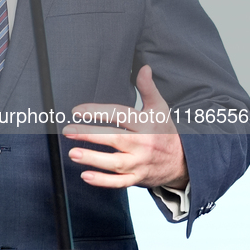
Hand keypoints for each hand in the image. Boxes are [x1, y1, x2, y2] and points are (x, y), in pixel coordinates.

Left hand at [63, 65, 187, 189]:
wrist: (182, 161)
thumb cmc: (164, 131)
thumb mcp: (159, 108)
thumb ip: (148, 88)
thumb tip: (144, 67)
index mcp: (146, 124)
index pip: (119, 115)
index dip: (97, 112)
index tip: (77, 110)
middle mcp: (143, 144)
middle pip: (115, 138)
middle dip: (90, 135)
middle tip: (68, 131)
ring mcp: (140, 163)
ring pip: (115, 163)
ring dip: (93, 159)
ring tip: (73, 153)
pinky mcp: (137, 178)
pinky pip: (119, 182)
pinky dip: (102, 181)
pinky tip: (85, 175)